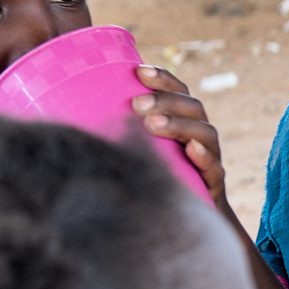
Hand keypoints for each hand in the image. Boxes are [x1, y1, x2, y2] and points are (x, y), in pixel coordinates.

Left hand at [131, 65, 237, 214]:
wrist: (186, 217)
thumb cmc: (156, 176)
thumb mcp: (140, 149)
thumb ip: (123, 130)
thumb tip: (73, 107)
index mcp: (184, 120)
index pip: (179, 91)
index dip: (163, 79)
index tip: (139, 71)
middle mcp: (199, 134)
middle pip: (192, 107)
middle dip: (165, 101)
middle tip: (136, 105)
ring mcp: (210, 156)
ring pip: (204, 133)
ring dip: (179, 124)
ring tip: (152, 125)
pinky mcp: (214, 182)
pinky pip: (214, 167)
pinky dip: (204, 156)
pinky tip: (190, 150)